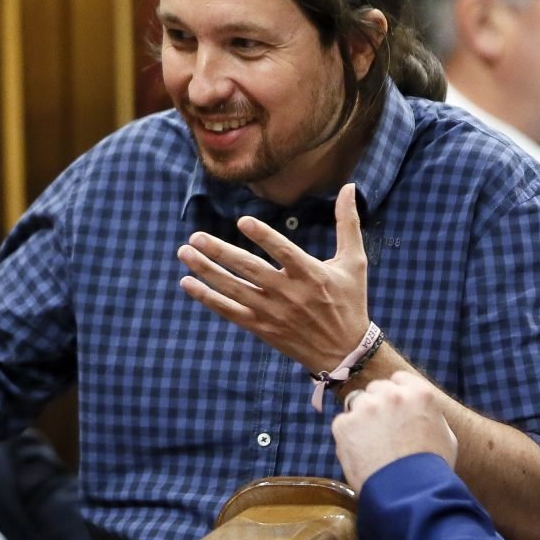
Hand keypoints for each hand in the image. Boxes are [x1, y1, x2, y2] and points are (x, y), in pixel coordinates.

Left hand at [177, 183, 368, 373]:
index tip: (242, 221)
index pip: (284, 252)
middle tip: (195, 237)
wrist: (344, 352)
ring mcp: (273, 312)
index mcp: (312, 274)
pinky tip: (188, 283)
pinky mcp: (262, 328)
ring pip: (234, 289)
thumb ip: (347, 223)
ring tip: (185, 253)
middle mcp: (290, 294)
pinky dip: (207, 298)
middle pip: (250, 270)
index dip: (264, 237)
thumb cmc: (350, 301)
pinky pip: (229, 311)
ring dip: (206, 271)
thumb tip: (349, 187)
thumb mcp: (354, 262)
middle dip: (220, 252)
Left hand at [331, 372, 457, 489]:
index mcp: (419, 393)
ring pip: (357, 404)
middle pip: (376, 389)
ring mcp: (365, 408)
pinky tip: (361, 454)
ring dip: (362, 418)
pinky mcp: (344, 424)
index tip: (395, 410)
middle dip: (378, 405)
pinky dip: (349, 437)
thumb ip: (428, 415)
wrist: (410, 494)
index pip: (399, 379)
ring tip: (372, 445)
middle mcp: (391, 394)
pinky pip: (343, 424)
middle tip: (383, 430)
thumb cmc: (432, 470)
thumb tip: (419, 411)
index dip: (396, 395)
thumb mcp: (445, 436)